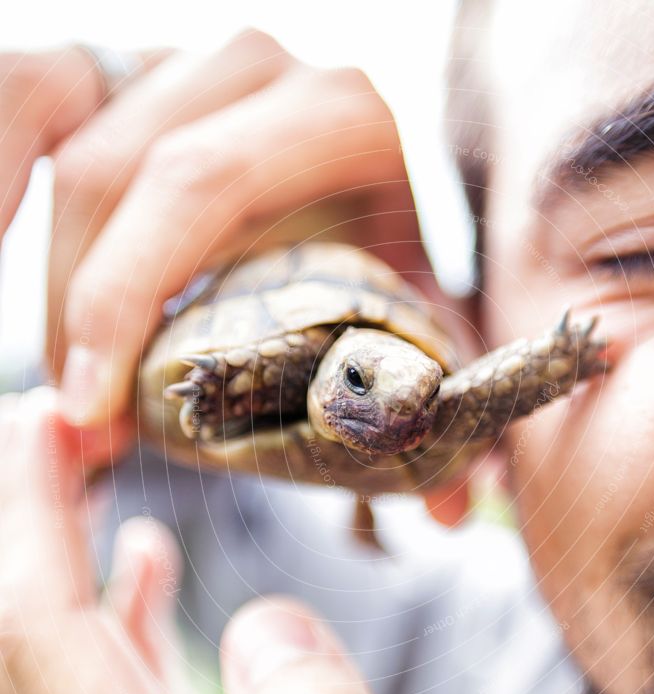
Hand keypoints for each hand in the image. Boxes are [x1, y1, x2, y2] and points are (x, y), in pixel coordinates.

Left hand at [0, 388, 463, 693]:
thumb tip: (259, 629)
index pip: (44, 648)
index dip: (28, 524)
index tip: (43, 421)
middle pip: (32, 645)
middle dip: (27, 521)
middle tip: (46, 419)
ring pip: (71, 656)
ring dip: (61, 551)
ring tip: (79, 464)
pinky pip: (127, 677)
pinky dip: (122, 603)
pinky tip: (145, 555)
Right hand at [31, 31, 435, 426]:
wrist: (376, 172)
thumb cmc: (395, 249)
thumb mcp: (419, 307)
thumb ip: (430, 388)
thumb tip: (450, 512)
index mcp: (340, 113)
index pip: (199, 186)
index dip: (124, 297)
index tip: (97, 408)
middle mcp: (260, 68)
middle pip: (115, 172)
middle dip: (77, 305)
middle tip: (84, 414)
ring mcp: (189, 61)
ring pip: (71, 151)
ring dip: (49, 270)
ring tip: (69, 365)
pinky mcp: (134, 72)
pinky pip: (33, 105)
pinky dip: (7, 180)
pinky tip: (13, 253)